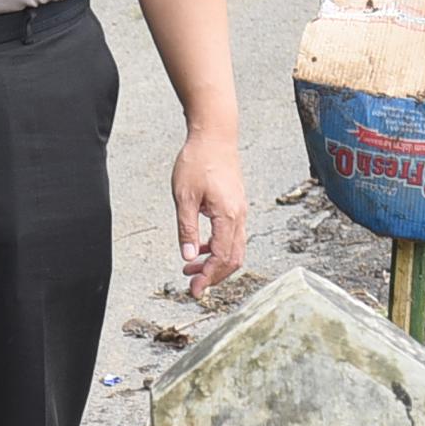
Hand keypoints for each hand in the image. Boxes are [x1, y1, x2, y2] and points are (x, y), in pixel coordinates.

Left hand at [169, 126, 246, 296]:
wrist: (215, 135)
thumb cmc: (198, 161)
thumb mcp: (184, 196)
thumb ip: (187, 229)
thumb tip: (188, 257)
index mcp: (228, 216)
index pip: (222, 258)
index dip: (208, 277)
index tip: (194, 291)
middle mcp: (239, 216)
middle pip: (233, 259)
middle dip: (214, 276)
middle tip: (193, 285)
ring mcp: (240, 211)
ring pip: (235, 249)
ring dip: (215, 263)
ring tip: (191, 268)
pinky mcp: (237, 205)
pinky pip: (233, 235)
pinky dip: (219, 248)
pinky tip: (200, 247)